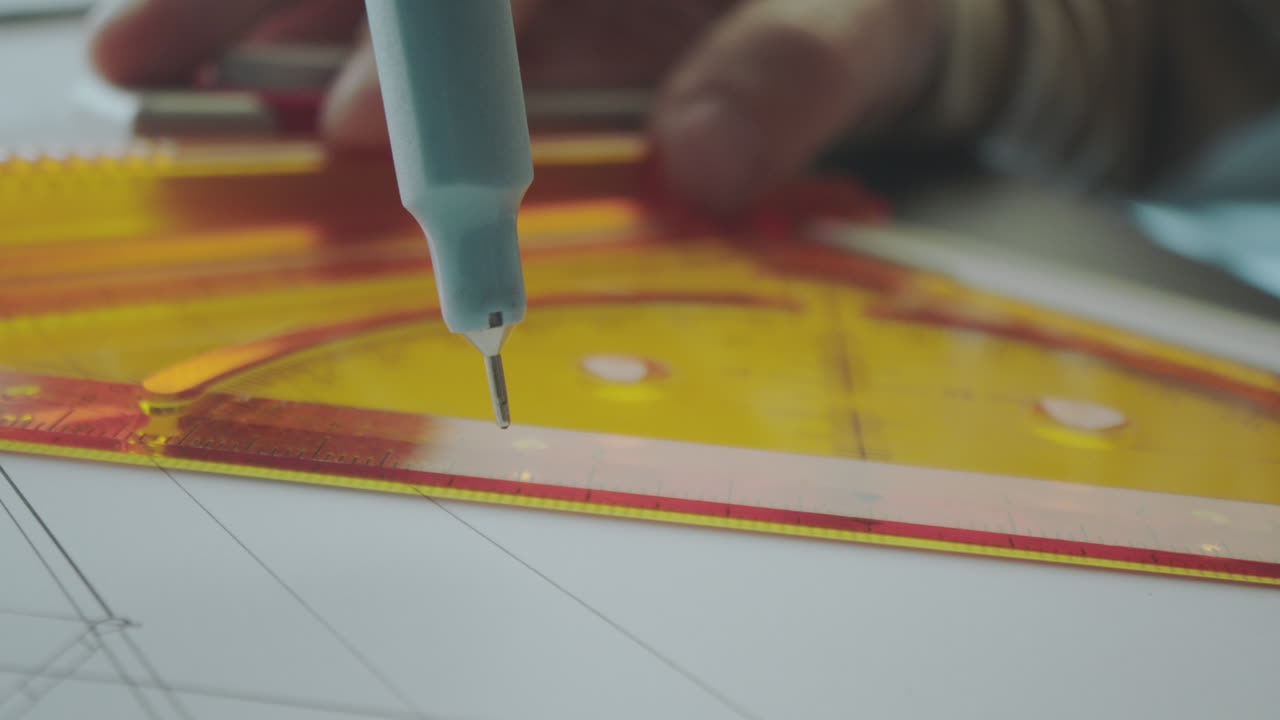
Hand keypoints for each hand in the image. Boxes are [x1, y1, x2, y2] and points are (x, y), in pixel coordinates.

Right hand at [91, 0, 944, 213]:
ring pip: (389, 1)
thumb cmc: (873, 2)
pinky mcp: (530, 25)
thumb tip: (702, 166)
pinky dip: (347, 78)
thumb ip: (793, 71)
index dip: (404, 18)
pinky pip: (431, 52)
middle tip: (144, 46)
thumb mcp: (862, 21)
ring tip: (163, 75)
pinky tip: (285, 110)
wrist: (882, 16)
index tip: (344, 94)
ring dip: (277, 36)